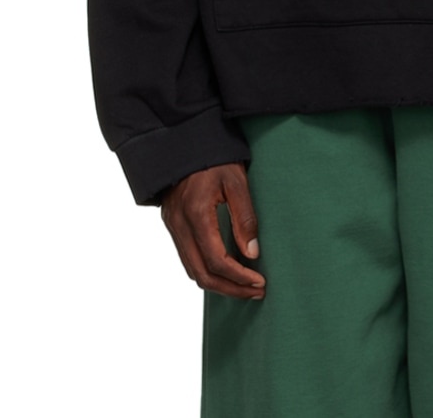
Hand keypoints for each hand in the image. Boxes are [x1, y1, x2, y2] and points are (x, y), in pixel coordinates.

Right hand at [161, 162, 265, 298]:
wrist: (185, 140)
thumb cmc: (214, 157)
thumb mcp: (236, 181)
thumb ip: (244, 217)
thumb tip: (252, 253)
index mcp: (196, 213)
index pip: (217, 260)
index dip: (239, 277)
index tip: (260, 282)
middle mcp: (179, 224)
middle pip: (201, 274)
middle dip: (230, 289)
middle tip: (255, 292)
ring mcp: (172, 226)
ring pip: (192, 270)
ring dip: (218, 284)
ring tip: (244, 286)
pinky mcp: (172, 224)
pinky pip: (187, 258)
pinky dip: (206, 270)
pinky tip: (225, 270)